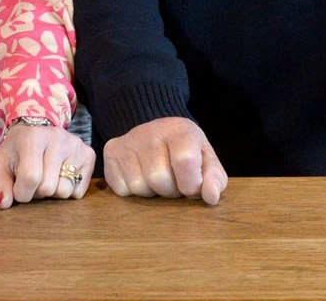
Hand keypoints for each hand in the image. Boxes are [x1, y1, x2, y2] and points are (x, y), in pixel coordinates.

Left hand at [0, 122, 96, 209]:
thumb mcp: (0, 165)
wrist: (35, 134)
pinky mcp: (89, 155)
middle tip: (34, 180)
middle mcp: (58, 137)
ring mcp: (76, 145)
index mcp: (33, 137)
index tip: (18, 188)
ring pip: (65, 191)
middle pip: (48, 187)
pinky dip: (68, 191)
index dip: (22, 192)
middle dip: (37, 192)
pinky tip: (60, 176)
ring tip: (47, 177)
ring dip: (53, 192)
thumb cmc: (16, 152)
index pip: (31, 177)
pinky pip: (79, 191)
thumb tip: (5, 202)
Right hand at [102, 117, 226, 205]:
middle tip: (174, 181)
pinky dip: (133, 191)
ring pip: (139, 186)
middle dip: (170, 190)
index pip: (185, 161)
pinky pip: (121, 188)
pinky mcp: (111, 152)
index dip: (191, 184)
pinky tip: (141, 177)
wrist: (157, 134)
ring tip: (157, 179)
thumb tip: (210, 196)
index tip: (193, 187)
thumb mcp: (206, 160)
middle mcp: (149, 131)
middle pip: (159, 178)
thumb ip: (214, 179)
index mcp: (179, 129)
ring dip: (152, 192)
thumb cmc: (185, 152)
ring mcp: (127, 140)